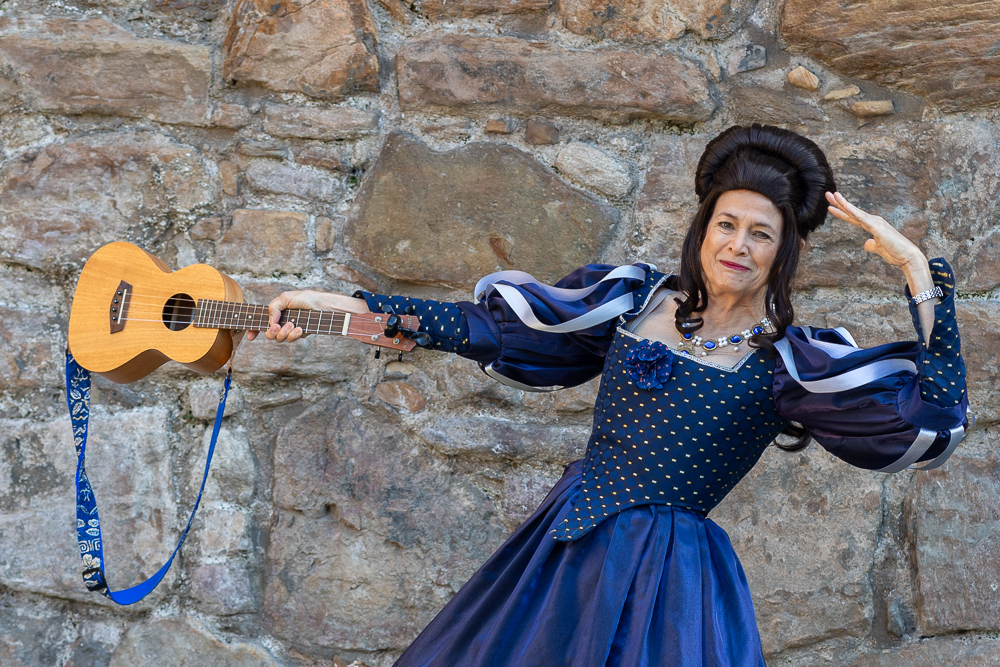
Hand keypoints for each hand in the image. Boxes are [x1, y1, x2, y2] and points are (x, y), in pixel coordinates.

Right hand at [246, 290, 370, 342]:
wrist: (323, 306)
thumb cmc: (307, 298)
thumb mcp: (287, 297)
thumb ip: (274, 307)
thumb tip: (270, 321)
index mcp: (277, 312)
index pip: (262, 322)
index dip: (253, 330)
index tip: (250, 337)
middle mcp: (282, 322)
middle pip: (269, 334)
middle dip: (271, 332)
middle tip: (278, 327)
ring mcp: (290, 329)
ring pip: (279, 339)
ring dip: (284, 333)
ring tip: (293, 325)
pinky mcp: (299, 334)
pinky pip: (291, 340)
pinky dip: (294, 335)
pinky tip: (300, 329)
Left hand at [825, 191, 925, 269]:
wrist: (908, 257)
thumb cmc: (896, 253)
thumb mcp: (879, 249)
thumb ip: (872, 245)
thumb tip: (866, 244)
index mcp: (873, 225)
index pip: (853, 217)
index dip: (841, 211)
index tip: (830, 206)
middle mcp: (874, 221)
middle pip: (852, 211)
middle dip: (839, 203)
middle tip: (827, 194)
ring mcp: (876, 223)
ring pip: (856, 212)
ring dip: (844, 204)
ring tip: (832, 195)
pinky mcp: (878, 228)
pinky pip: (863, 219)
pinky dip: (854, 212)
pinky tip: (846, 206)